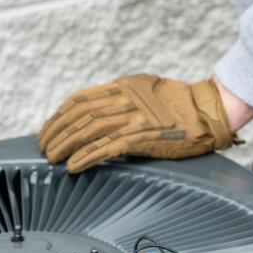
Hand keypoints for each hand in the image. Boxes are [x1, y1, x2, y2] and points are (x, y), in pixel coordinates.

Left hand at [38, 74, 238, 172]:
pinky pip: (107, 148)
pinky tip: (74, 166)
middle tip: (44, 148)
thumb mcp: (145, 91)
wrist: (208, 112)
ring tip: (52, 159)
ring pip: (88, 131)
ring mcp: (134, 118)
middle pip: (79, 115)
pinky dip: (86, 158)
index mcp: (123, 86)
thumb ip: (121, 98)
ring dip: (65, 146)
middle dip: (56, 133)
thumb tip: (94, 114)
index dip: (58, 116)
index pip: (80, 99)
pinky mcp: (143, 137)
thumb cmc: (179, 104)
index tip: (48, 130)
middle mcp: (125, 99)